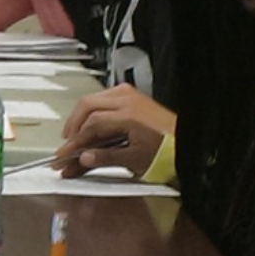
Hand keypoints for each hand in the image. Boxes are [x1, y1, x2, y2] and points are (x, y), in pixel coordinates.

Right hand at [56, 84, 175, 177]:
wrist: (190, 145)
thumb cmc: (168, 153)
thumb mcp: (136, 160)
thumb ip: (107, 158)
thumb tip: (83, 158)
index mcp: (128, 115)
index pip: (91, 125)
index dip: (75, 141)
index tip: (64, 155)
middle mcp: (126, 99)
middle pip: (87, 107)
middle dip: (73, 126)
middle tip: (66, 145)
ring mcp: (129, 95)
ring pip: (93, 100)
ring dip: (80, 117)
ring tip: (74, 135)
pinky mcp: (132, 96)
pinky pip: (103, 98)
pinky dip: (92, 111)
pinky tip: (89, 123)